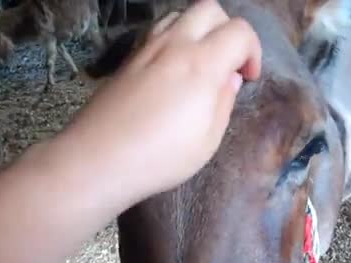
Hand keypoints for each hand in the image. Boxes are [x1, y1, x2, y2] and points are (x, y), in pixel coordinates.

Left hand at [56, 0, 261, 204]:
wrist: (98, 159)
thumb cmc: (160, 158)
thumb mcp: (208, 140)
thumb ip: (224, 102)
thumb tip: (230, 78)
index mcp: (202, 64)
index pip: (239, 31)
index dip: (252, 51)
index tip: (248, 78)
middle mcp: (175, 44)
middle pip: (210, 9)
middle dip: (228, 30)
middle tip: (227, 63)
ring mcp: (147, 48)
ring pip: (180, 13)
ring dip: (199, 29)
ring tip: (199, 62)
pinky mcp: (128, 58)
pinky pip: (157, 30)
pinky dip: (174, 38)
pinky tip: (172, 69)